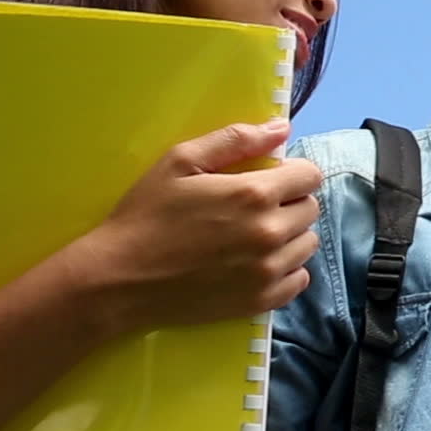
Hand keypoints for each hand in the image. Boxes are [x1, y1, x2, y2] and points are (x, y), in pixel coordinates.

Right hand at [68, 121, 322, 333]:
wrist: (119, 280)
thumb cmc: (146, 215)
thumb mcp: (180, 162)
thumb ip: (235, 140)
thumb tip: (282, 129)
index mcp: (254, 195)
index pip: (309, 176)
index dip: (291, 173)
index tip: (269, 178)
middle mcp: (271, 234)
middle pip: (310, 209)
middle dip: (289, 202)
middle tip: (252, 207)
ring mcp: (269, 272)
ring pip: (307, 244)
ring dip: (289, 235)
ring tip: (253, 235)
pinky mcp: (261, 302)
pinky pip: (299, 279)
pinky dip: (285, 269)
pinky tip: (256, 263)